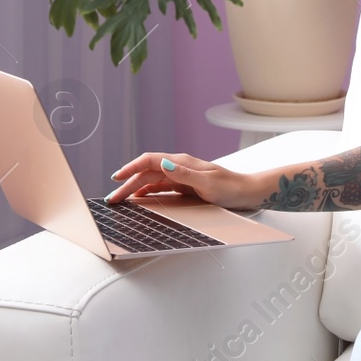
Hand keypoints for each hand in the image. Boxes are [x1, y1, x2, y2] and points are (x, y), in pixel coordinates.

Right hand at [106, 152, 257, 209]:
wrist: (248, 192)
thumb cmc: (231, 187)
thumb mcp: (208, 182)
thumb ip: (184, 174)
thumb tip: (163, 163)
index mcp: (181, 162)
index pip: (149, 161)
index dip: (131, 168)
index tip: (116, 178)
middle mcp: (179, 167)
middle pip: (147, 172)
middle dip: (128, 183)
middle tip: (113, 198)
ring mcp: (181, 176)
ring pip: (152, 180)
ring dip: (135, 188)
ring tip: (121, 200)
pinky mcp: (185, 186)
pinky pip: (161, 188)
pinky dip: (148, 192)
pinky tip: (140, 199)